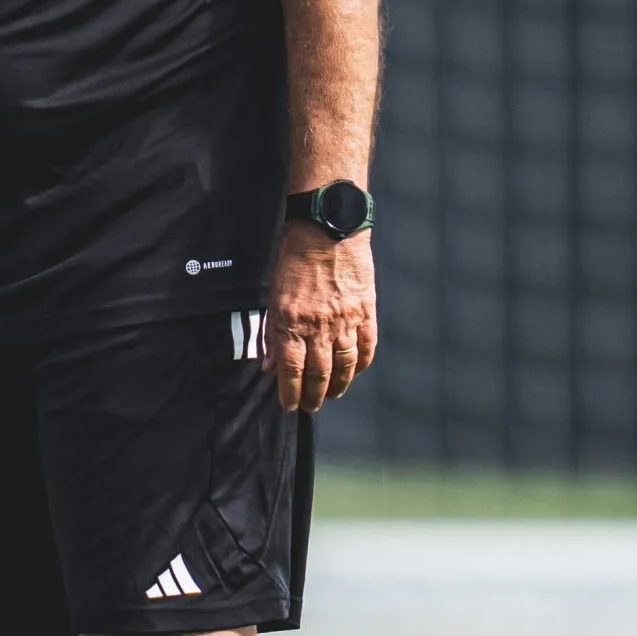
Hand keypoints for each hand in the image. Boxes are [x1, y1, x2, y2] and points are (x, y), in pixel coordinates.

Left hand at [262, 222, 376, 411]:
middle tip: (310, 407)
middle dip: (313, 396)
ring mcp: (346, 319)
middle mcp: (319, 325)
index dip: (290, 393)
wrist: (327, 229)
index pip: (291, 370)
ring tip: (332, 395)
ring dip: (338, 386)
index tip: (289, 405)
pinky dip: (361, 364)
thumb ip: (272, 332)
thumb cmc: (295, 258)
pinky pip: (367, 346)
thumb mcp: (274, 294)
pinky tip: (354, 372)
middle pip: (318, 374)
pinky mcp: (366, 311)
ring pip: (345, 366)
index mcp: (292, 320)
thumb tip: (269, 365)